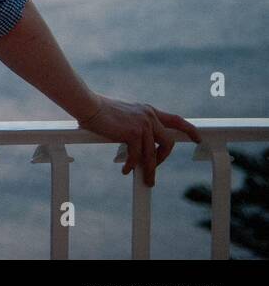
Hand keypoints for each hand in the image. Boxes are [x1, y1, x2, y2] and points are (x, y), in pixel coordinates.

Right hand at [76, 96, 201, 186]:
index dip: (189, 130)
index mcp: (148, 110)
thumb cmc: (100, 110)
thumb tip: (136, 144)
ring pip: (152, 154)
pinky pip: (136, 156)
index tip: (198, 138)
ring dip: (149, 170)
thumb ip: (135, 125)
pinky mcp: (133, 134)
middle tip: (154, 169)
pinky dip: (131, 165)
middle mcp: (149, 116)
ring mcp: (143, 125)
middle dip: (163, 158)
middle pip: (167, 142)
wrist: (88, 105)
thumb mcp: (124, 115)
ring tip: (146, 181)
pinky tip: (125, 170)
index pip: (176, 119)